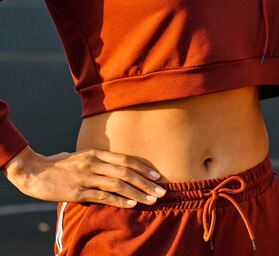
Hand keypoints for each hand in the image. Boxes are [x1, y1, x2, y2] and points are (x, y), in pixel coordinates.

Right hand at [3, 146, 165, 207]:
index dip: (144, 168)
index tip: (158, 176)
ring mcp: (87, 177)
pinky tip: (132, 204)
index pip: (127, 160)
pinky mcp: (78, 191)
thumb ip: (101, 161)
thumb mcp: (84, 157)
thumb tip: (120, 167)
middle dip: (147, 182)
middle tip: (162, 190)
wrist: (35, 171)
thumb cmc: (62, 165)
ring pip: (118, 184)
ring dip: (138, 193)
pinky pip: (103, 196)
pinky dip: (119, 200)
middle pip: (127, 172)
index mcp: (97, 153)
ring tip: (152, 200)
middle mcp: (95, 163)